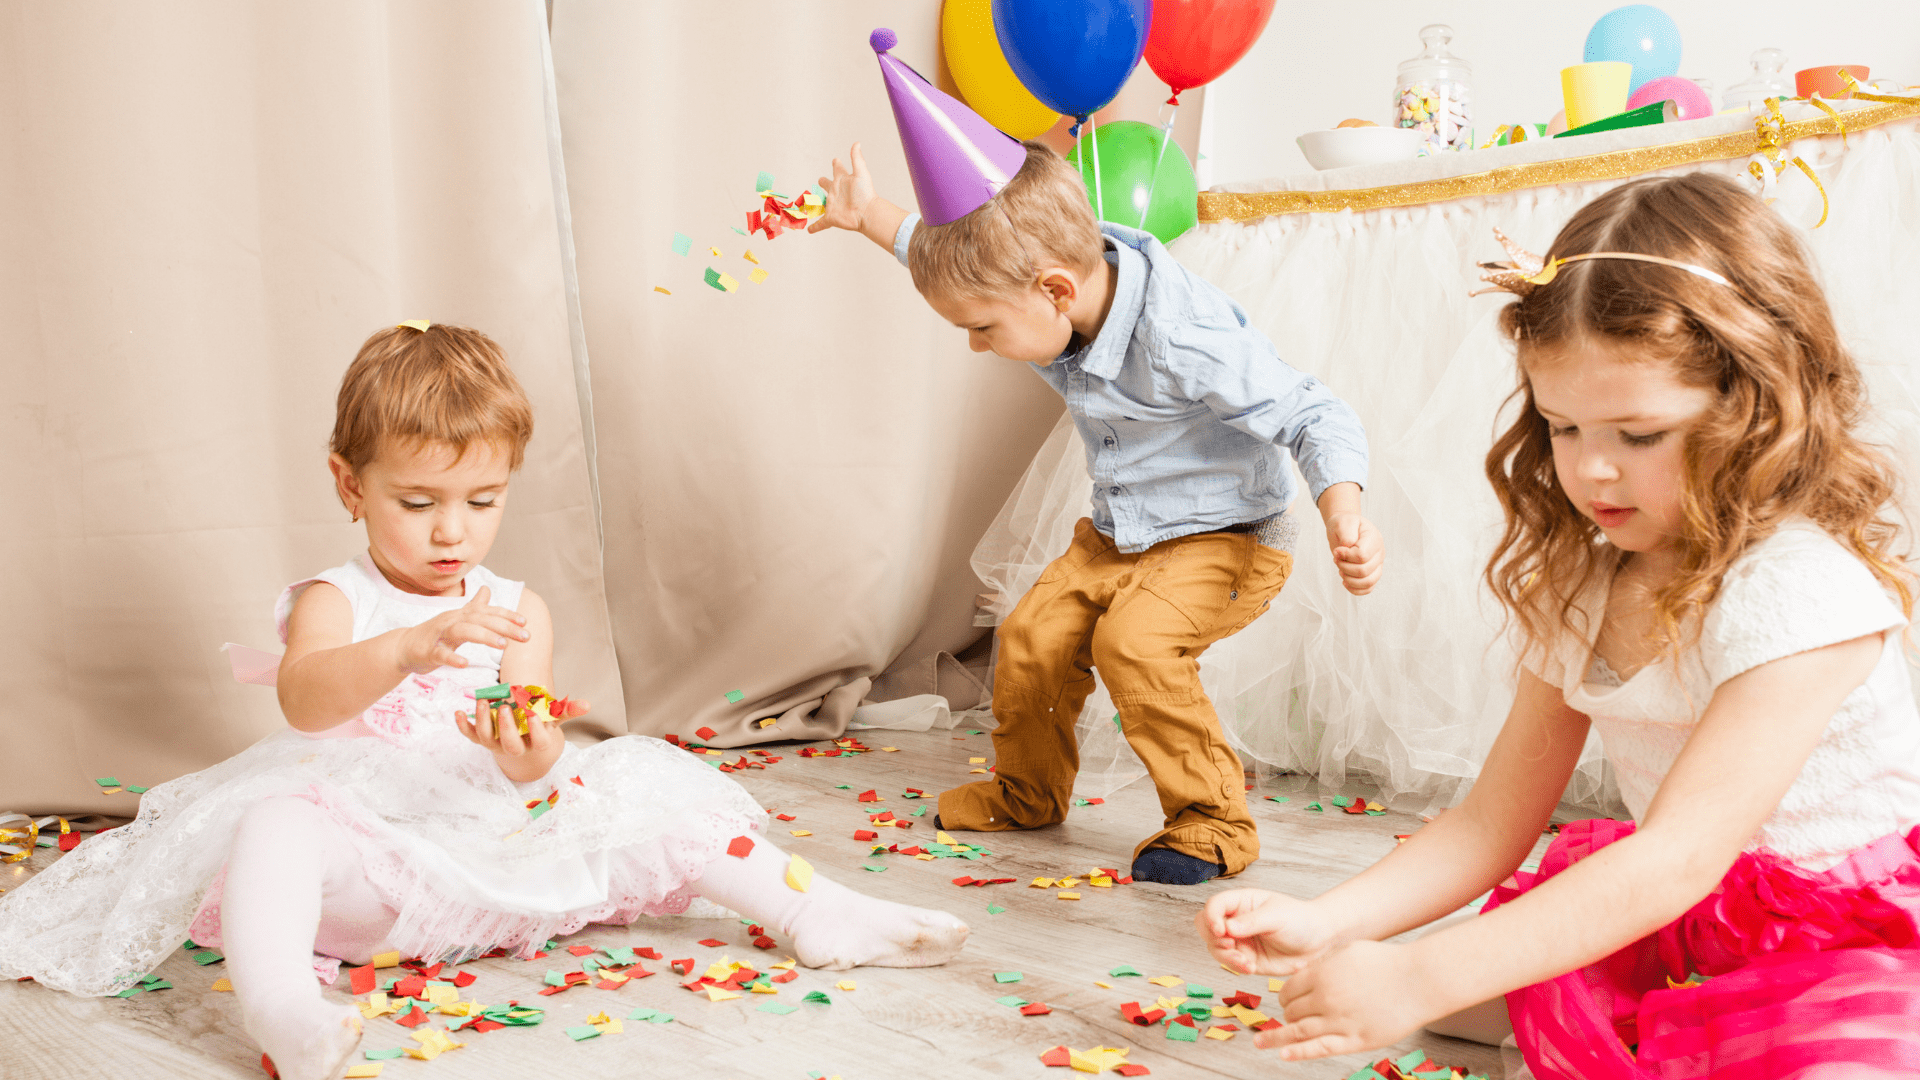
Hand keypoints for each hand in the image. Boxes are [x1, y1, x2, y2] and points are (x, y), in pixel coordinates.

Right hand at [395, 586, 527, 672]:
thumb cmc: (435, 634)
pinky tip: (465, 664)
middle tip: (525, 636)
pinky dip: (452, 658)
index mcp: (461, 615)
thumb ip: (474, 606)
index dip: (506, 615)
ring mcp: (439, 635)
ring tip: (503, 645)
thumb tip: (487, 589)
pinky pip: (440, 654)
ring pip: (463, 631)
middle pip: (480, 619)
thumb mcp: (457, 619)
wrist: (403, 647)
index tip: (525, 622)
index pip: (487, 612)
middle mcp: (452, 620)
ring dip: (484, 636)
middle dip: (504, 627)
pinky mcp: (428, 651)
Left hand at [454, 695, 589, 758]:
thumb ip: (566, 711)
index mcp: (535, 744)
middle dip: (506, 728)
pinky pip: (469, 735)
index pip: (538, 743)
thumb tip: (587, 704)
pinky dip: (462, 725)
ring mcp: (496, 744)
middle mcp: (514, 747)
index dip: (536, 731)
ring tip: (482, 702)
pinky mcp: (481, 739)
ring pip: (486, 738)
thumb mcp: (554, 719)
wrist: (522, 743)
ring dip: (482, 722)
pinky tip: (457, 712)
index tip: (533, 714)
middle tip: (505, 708)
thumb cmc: (539, 727)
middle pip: (510, 745)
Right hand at [807, 142, 875, 234]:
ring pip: (821, 203)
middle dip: (823, 182)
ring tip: (809, 203)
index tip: (836, 160)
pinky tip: (809, 230)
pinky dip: (814, 227)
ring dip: (815, 203)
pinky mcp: (831, 218)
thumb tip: (857, 142)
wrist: (867, 213)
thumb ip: (857, 158)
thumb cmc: (865, 193)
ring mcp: (833, 205)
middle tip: (821, 180)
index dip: (837, 164)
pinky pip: (820, 223)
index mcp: (843, 180)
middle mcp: (836, 191)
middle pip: (827, 184)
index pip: (838, 169)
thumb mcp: (860, 173)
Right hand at [1196, 889, 1340, 977]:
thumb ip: (1252, 922)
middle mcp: (1236, 920)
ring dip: (1225, 956)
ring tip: (1244, 961)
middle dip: (1212, 937)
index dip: (1212, 916)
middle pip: (1205, 925)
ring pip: (1214, 947)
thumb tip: (1227, 928)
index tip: (1220, 930)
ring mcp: (1239, 940)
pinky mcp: (1245, 959)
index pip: (1215, 905)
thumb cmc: (1300, 920)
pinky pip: (1229, 964)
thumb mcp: (1277, 916)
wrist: (1318, 942)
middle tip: (1228, 944)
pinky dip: (1235, 967)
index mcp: (1242, 902)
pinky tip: (1251, 968)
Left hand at [1261, 940, 1442, 1059]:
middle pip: (1293, 1011)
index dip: (1284, 996)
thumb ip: (1323, 964)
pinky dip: (1298, 1052)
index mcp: (1322, 974)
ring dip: (1277, 1037)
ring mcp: (1340, 1021)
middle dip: (1286, 1015)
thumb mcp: (1348, 952)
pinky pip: (1320, 1049)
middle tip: (1284, 1018)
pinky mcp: (1356, 1040)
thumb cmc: (1386, 963)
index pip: (1289, 989)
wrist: (1419, 981)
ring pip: (1300, 1031)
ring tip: (1260, 1042)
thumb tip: (1303, 974)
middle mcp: (1326, 998)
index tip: (1284, 1001)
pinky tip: (1283, 1054)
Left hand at [1324, 512, 1383, 595]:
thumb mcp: (1342, 522)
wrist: (1344, 528)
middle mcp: (1379, 552)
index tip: (1337, 550)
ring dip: (1349, 579)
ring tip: (1340, 570)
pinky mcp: (1373, 573)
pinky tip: (1345, 581)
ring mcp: (1378, 564)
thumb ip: (1346, 533)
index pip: (1362, 556)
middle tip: (1336, 559)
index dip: (1346, 556)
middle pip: (1364, 570)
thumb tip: (1348, 547)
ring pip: (1368, 582)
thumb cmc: (1344, 525)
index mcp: (1374, 538)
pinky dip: (1355, 589)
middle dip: (1344, 567)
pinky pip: (1368, 588)